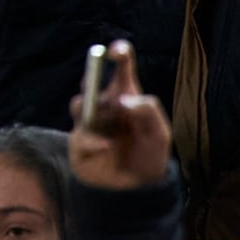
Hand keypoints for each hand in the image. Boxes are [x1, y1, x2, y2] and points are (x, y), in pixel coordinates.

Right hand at [69, 38, 169, 192]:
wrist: (136, 189)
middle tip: (96, 80)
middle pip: (92, 81)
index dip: (118, 55)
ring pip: (79, 104)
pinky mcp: (79, 144)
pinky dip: (92, 141)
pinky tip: (106, 148)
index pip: (122, 70)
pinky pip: (80, 136)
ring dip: (89, 107)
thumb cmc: (150, 156)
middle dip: (92, 76)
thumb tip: (124, 100)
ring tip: (105, 120)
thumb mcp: (159, 133)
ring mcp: (90, 124)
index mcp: (127, 97)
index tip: (114, 50)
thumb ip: (148, 111)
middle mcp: (106, 107)